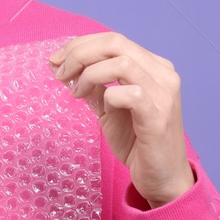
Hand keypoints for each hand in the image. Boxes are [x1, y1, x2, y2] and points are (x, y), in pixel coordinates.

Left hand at [49, 32, 195, 208]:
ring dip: (89, 73)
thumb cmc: (138, 143)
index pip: (113, 40)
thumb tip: (63, 67)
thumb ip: (93, 85)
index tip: (56, 60)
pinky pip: (129, 93)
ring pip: (121, 62)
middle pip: (115, 43)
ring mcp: (164, 93)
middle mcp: (163, 74)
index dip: (80, 45)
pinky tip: (103, 108)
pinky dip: (108, 96)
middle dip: (79, 53)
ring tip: (76, 92)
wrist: (162, 178)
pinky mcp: (159, 116)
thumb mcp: (109, 107)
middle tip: (59, 72)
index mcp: (153, 66)